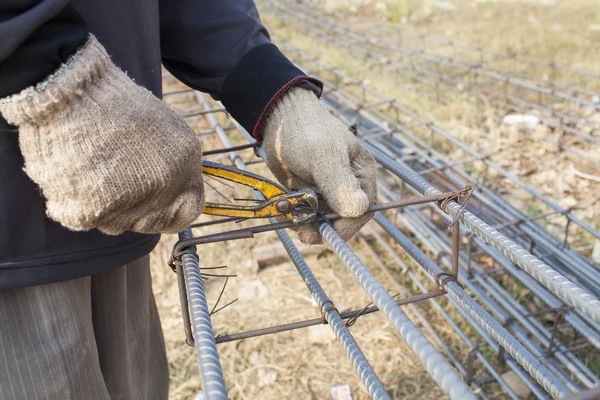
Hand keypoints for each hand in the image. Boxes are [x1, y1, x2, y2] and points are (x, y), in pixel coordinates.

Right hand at [0, 36, 203, 234]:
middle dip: (136, 211)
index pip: (188, 212)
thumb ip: (172, 164)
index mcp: (185, 165)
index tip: (156, 206)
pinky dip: (76, 202)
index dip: (171, 211)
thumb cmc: (113, 103)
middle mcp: (164, 188)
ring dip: (105, 207)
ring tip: (91, 172)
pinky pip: (85, 218)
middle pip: (151, 223)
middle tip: (114, 185)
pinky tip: (73, 175)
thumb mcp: (162, 127)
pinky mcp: (93, 210)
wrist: (71, 91)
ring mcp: (130, 202)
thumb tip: (169, 190)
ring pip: (117, 224)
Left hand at [262, 87, 376, 243]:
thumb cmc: (306, 131)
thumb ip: (339, 183)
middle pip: (343, 221)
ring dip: (306, 224)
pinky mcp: (311, 195)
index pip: (362, 212)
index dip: (345, 227)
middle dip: (323, 229)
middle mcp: (350, 186)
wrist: (279, 119)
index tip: (323, 233)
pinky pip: (308, 216)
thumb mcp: (323, 155)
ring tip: (289, 216)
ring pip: (323, 222)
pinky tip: (285, 211)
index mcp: (362, 175)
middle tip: (302, 232)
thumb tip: (359, 209)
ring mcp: (329, 192)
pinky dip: (297, 218)